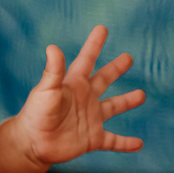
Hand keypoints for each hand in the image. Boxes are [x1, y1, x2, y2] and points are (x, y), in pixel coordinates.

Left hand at [14, 26, 144, 169]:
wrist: (31, 144)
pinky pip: (113, 141)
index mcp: (74, 84)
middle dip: (115, 68)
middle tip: (128, 57)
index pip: (87, 60)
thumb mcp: (46, 90)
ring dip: (127, 101)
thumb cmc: (35, 114)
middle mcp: (84, 99)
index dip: (94, 44)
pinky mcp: (92, 139)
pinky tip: (139, 144)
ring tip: (141, 95)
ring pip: (113, 108)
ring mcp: (90, 119)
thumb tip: (53, 47)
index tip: (102, 28)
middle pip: (103, 80)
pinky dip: (126, 143)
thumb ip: (53, 71)